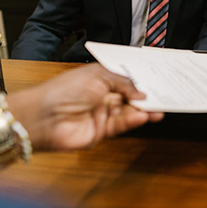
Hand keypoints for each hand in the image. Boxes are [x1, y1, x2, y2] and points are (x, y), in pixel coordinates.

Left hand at [6, 64, 164, 150]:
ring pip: (128, 112)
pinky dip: (133, 120)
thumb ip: (123, 83)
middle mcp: (101, 96)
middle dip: (145, 98)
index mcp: (99, 79)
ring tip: (158, 110)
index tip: (156, 83)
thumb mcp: (98, 76)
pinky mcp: (101, 131)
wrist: (44, 116)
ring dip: (143, 111)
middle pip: (129, 98)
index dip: (140, 83)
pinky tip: (143, 116)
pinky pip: (121, 125)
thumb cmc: (64, 90)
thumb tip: (141, 93)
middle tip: (163, 98)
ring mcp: (101, 114)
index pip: (125, 80)